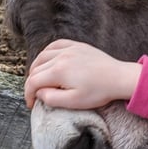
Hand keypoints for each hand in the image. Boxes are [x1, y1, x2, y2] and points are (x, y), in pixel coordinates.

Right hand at [24, 39, 141, 108]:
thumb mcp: (74, 102)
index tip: (31, 104)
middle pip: (36, 68)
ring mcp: (69, 48)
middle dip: (32, 83)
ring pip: (43, 55)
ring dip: (37, 68)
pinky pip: (55, 44)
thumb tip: (39, 93)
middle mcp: (61, 56)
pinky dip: (47, 52)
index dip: (28, 94)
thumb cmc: (99, 92)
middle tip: (36, 95)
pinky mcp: (77, 45)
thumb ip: (52, 99)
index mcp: (58, 71)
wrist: (119, 78)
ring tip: (39, 80)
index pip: (33, 81)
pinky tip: (48, 60)